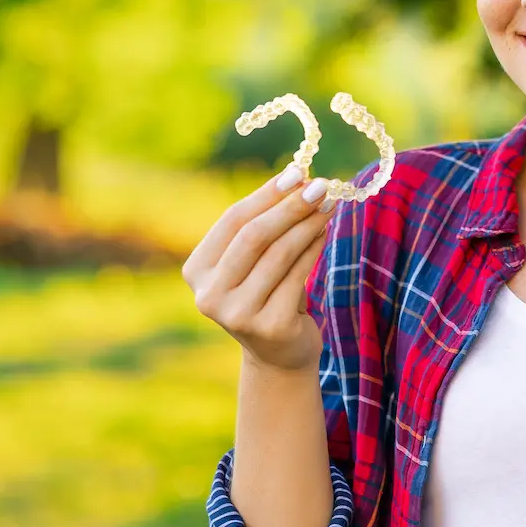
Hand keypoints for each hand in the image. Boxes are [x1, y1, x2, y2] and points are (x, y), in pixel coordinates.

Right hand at [182, 165, 333, 372]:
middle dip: (291, 206)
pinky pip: (298, 276)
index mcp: (196, 271)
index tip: (297, 172)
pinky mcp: (270, 326)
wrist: (279, 354)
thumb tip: (299, 178)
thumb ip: (264, 225)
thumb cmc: (267, 294)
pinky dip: (314, 249)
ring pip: (279, 254)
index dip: (266, 194)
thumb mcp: (254, 261)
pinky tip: (325, 232)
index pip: (232, 221)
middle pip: (254, 236)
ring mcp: (237, 314)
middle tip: (321, 185)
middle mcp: (209, 295)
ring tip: (329, 205)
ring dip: (308, 224)